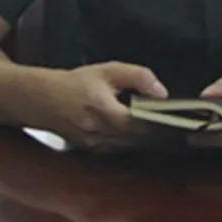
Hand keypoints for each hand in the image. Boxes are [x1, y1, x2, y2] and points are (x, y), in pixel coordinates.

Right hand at [39, 61, 167, 150]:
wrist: (42, 100)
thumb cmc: (75, 83)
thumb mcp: (108, 70)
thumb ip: (138, 77)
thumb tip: (162, 92)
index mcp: (103, 110)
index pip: (141, 123)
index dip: (161, 122)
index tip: (177, 117)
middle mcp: (98, 133)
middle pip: (139, 139)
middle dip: (158, 132)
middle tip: (179, 126)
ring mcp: (95, 145)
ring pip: (131, 146)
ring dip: (147, 139)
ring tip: (166, 128)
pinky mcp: (93, 151)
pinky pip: (120, 149)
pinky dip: (133, 141)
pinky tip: (143, 132)